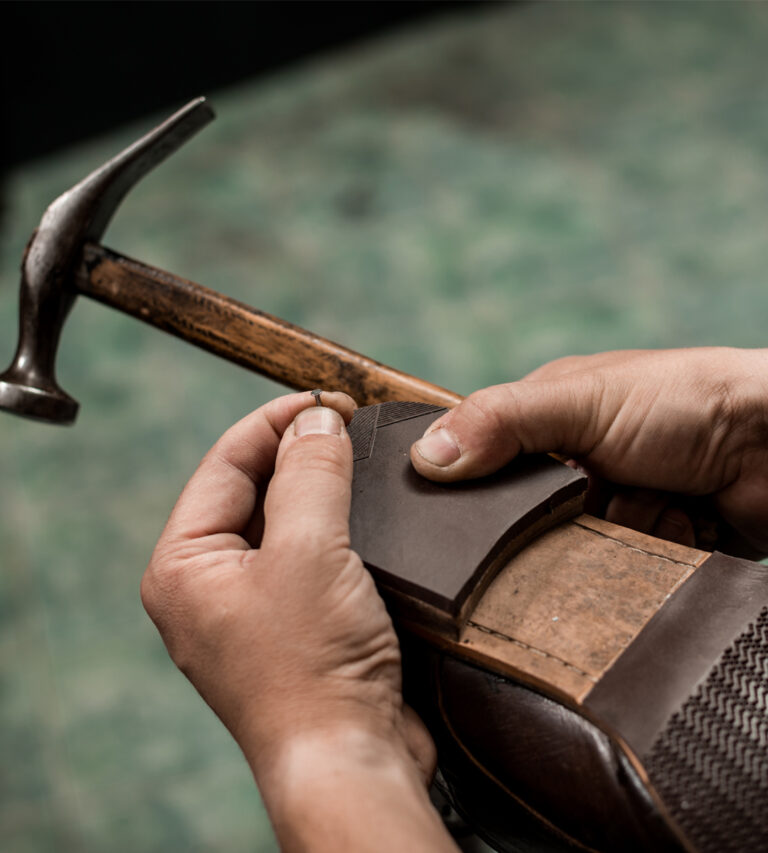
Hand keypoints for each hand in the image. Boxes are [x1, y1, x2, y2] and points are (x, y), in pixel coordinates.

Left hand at [142, 391, 452, 851]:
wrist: (351, 760)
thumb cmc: (313, 670)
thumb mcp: (309, 551)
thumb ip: (311, 474)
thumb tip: (317, 420)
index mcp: (184, 566)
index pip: (225, 463)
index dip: (276, 421)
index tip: (326, 400)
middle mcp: (208, 586)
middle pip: (251, 489)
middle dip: (298, 452)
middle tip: (347, 424)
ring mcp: (250, 608)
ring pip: (283, 521)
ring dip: (319, 488)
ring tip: (357, 457)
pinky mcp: (292, 624)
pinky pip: (308, 554)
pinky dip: (334, 526)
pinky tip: (364, 511)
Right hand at [411, 348, 767, 554]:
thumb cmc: (688, 400)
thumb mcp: (583, 401)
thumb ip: (502, 422)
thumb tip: (425, 457)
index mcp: (544, 420)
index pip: (480, 465)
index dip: (473, 492)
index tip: (480, 514)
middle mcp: (572, 468)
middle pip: (523, 523)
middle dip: (556, 524)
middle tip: (590, 504)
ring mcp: (609, 509)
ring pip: (570, 557)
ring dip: (610, 540)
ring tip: (648, 508)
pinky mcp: (643, 548)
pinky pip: (615, 578)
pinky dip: (645, 557)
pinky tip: (674, 529)